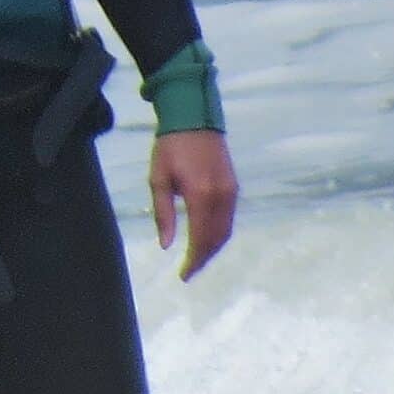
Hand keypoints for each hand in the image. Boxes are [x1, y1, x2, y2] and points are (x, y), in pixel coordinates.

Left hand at [150, 130, 238, 279]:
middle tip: (189, 271)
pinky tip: (207, 238)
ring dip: (213, 248)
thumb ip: (163, 214)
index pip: (200, 238)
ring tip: (197, 259)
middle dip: (204, 258)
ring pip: (226, 230)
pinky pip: (229, 218)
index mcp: (201, 195)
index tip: (183, 274)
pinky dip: (219, 233)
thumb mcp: (159, 179)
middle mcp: (221, 197)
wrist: (194, 118)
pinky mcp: (234, 187)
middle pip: (217, 238)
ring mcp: (231, 192)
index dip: (193, 260)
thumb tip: (167, 245)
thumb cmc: (170, 147)